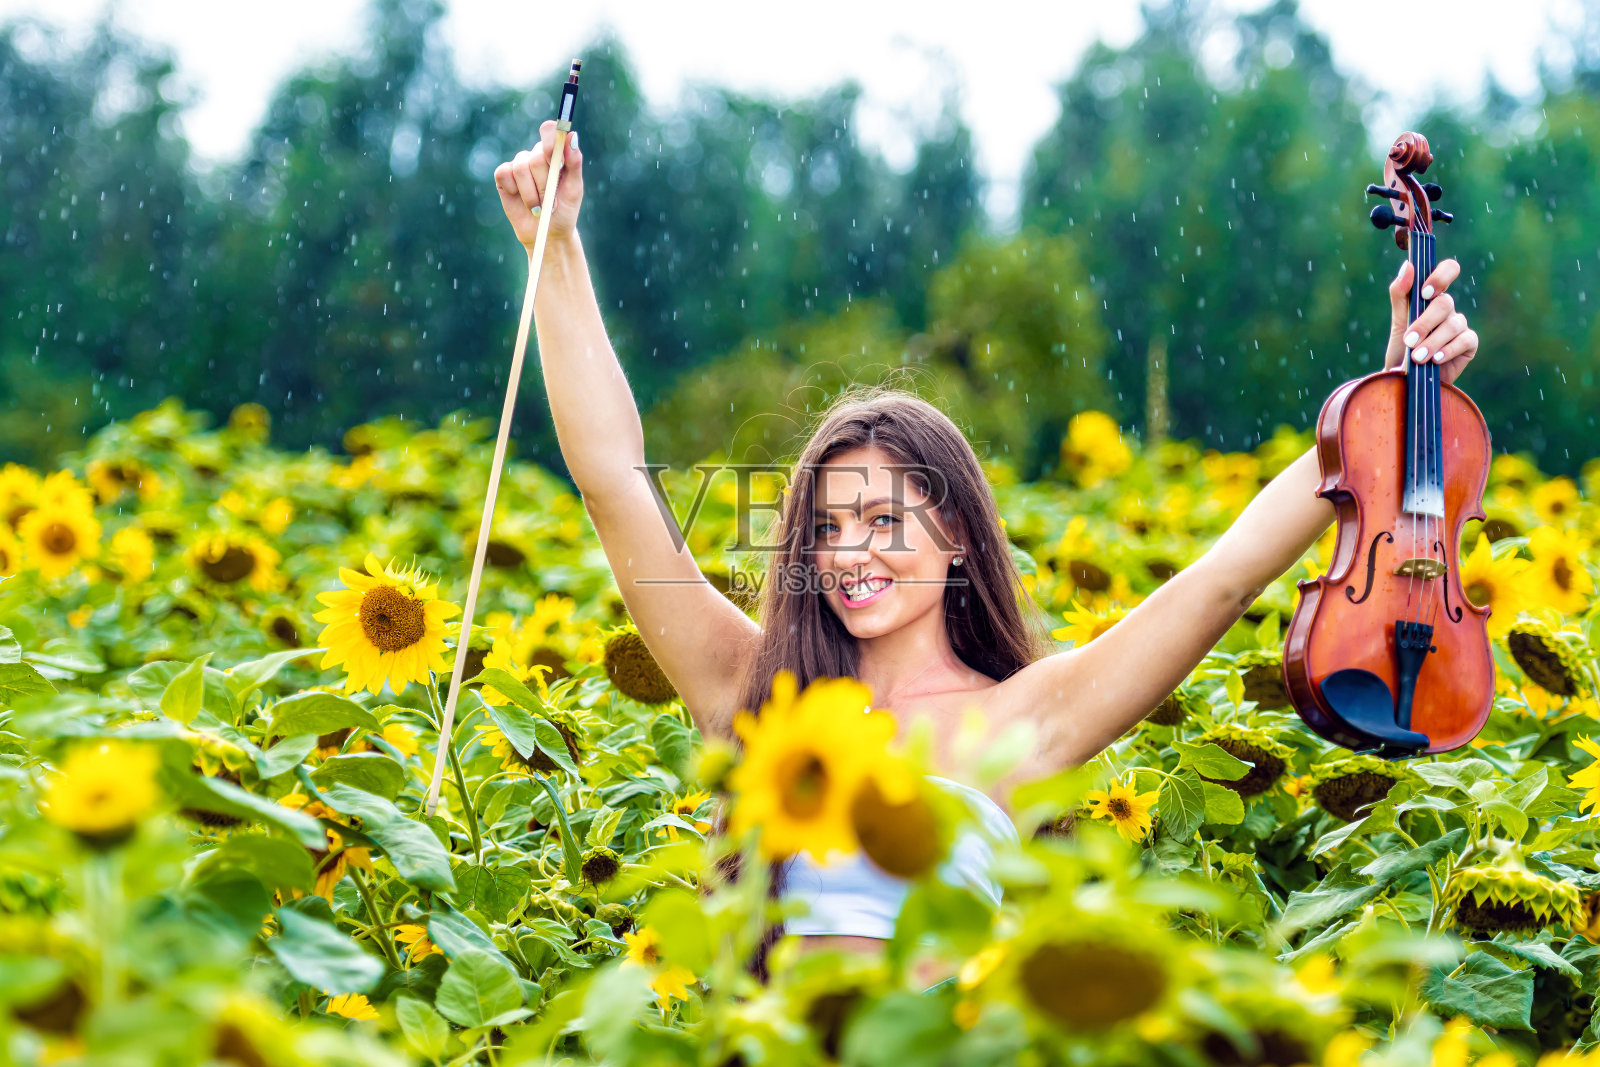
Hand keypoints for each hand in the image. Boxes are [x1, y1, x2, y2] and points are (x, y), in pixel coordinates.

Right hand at [493, 119, 583, 249]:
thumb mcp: (574, 189)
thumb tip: (572, 135)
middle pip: (536, 156)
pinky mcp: (503, 176)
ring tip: (538, 207)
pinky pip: (504, 173)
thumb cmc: (564, 211)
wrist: (547, 234)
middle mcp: (536, 155)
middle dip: (545, 184)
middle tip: (551, 201)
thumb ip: (574, 162)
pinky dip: (513, 190)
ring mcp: (519, 165)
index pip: (550, 131)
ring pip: (521, 168)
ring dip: (531, 194)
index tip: (552, 152)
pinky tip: (519, 199)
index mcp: (556, 154)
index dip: (550, 138)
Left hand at [1382, 257, 1477, 385]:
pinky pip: (1466, 340)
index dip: (1441, 276)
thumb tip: (1407, 265)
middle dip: (1425, 323)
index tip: (1425, 293)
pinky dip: (1448, 350)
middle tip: (1409, 341)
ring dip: (1432, 342)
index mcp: (1432, 296)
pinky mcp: (1469, 343)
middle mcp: (1448, 308)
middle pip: (1445, 303)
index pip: (1448, 269)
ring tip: (1417, 358)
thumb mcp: (1397, 321)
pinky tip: (1435, 360)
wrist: (1406, 380)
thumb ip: (1400, 293)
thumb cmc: (1402, 348)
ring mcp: (1460, 325)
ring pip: (1453, 324)